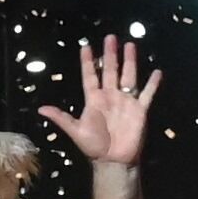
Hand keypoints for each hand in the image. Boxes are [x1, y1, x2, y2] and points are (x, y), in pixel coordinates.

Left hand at [39, 33, 163, 170]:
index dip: (87, 62)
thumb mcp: (75, 131)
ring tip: (130, 45)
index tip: (86, 46)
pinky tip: (157, 72)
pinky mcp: (139, 110)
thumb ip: (61, 117)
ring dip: (130, 61)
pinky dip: (152, 84)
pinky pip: (147, 94)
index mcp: (94, 99)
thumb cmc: (93, 146)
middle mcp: (110, 96)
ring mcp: (126, 102)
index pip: (90, 76)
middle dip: (111, 54)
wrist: (113, 161)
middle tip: (111, 37)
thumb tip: (41, 109)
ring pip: (128, 76)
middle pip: (110, 70)